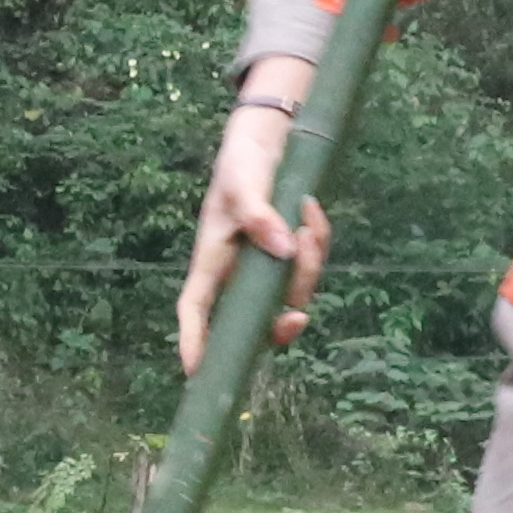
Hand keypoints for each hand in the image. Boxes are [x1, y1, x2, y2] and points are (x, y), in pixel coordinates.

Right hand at [177, 66, 330, 371]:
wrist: (265, 140)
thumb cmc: (240, 163)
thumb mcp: (245, 183)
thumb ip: (258, 215)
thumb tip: (282, 249)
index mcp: (213, 260)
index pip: (196, 308)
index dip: (195, 341)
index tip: (195, 371)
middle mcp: (238, 272)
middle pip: (258, 316)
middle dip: (284, 318)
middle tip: (300, 316)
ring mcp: (265, 266)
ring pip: (293, 291)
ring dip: (310, 261)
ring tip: (308, 214)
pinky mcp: (289, 255)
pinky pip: (311, 265)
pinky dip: (318, 240)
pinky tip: (312, 209)